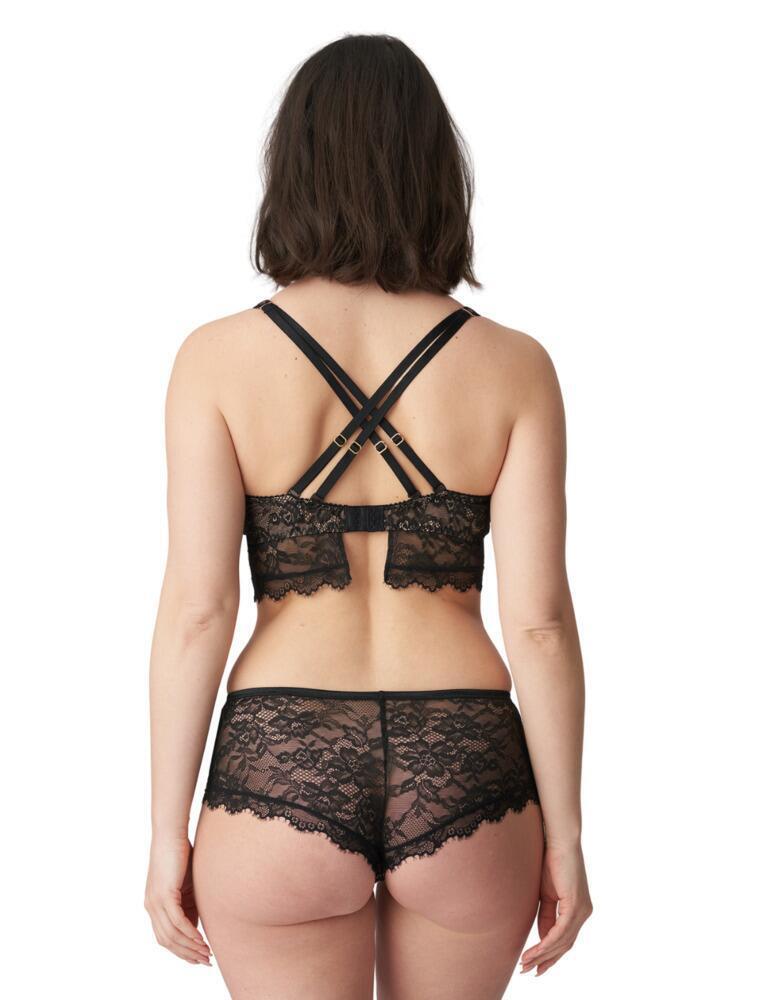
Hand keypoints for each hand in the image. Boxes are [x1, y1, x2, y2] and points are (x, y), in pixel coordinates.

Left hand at [144, 835, 211, 965]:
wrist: (171, 833)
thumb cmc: (181, 854)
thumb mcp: (186, 886)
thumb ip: (189, 904)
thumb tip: (196, 925)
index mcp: (154, 905)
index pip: (166, 937)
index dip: (182, 951)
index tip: (198, 957)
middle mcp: (151, 907)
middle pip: (168, 941)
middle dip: (187, 954)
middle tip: (205, 961)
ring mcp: (155, 902)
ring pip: (172, 935)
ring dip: (190, 947)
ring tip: (207, 953)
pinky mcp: (164, 895)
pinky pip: (177, 922)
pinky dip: (189, 933)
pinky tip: (201, 939)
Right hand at [520, 840, 592, 975]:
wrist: (558, 840)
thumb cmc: (551, 860)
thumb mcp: (546, 894)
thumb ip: (546, 915)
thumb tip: (541, 936)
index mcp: (578, 910)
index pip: (565, 939)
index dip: (549, 954)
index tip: (534, 966)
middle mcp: (584, 913)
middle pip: (565, 945)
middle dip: (545, 960)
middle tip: (528, 971)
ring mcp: (582, 910)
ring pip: (562, 942)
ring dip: (542, 954)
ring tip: (525, 963)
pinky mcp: (575, 905)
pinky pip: (561, 931)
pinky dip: (546, 943)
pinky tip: (535, 950)